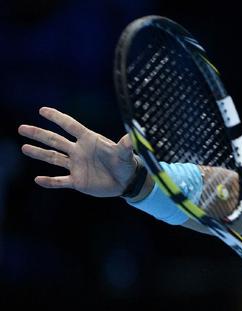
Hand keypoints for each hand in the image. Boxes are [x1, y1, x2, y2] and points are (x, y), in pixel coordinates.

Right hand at [19, 107, 136, 196]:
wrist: (127, 181)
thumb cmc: (126, 163)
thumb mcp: (125, 154)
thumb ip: (125, 145)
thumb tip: (132, 136)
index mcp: (89, 140)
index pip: (70, 126)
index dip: (57, 118)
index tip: (43, 110)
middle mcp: (79, 151)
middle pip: (55, 140)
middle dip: (39, 134)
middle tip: (22, 128)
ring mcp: (76, 166)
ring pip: (53, 158)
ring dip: (39, 154)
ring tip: (24, 148)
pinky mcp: (77, 181)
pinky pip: (60, 181)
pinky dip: (50, 182)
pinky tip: (38, 180)